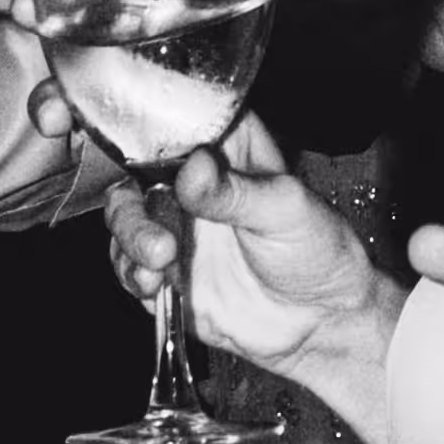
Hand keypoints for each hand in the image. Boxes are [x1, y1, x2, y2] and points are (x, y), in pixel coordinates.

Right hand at [105, 110, 382, 373]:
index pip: (176, 122)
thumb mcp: (284, 210)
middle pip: (136, 173)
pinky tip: (153, 284)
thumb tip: (194, 168)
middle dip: (132, 206)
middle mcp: (192, 181)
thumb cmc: (317, 250)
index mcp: (225, 148)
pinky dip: (130, 272)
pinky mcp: (164, 268)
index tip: (148, 164)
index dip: (151, 136)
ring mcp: (175, 224)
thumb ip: (235, 192)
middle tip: (160, 240)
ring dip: (130, 239)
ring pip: (125, 217)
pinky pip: (127, 263)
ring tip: (159, 263)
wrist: (318, 321)